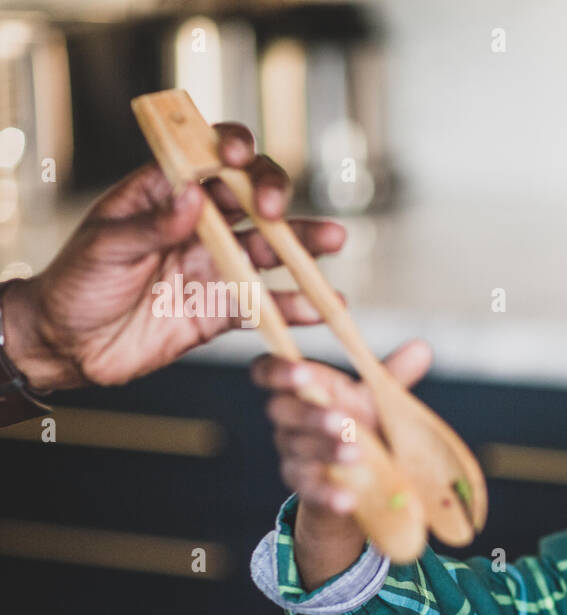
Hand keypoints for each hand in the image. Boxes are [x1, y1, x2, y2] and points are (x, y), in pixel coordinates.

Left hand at [2, 123, 345, 390]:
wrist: (69, 347)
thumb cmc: (75, 284)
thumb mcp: (105, 245)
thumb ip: (153, 224)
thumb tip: (192, 195)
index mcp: (166, 195)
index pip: (208, 158)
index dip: (230, 151)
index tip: (236, 159)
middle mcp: (199, 226)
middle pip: (251, 200)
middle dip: (273, 197)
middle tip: (275, 211)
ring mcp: (215, 267)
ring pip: (269, 250)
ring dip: (302, 244)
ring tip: (332, 239)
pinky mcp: (222, 310)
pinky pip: (264, 305)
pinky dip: (292, 306)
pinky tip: (318, 306)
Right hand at [250, 340, 433, 515]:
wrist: (358, 481)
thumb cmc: (360, 426)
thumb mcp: (374, 401)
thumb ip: (391, 376)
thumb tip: (422, 348)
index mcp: (301, 390)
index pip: (269, 372)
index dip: (277, 370)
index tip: (301, 372)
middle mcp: (289, 422)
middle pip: (283, 412)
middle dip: (311, 414)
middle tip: (342, 419)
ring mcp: (294, 457)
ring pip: (300, 450)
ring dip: (327, 451)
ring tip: (357, 454)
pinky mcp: (306, 490)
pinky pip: (311, 492)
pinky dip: (329, 495)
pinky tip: (348, 500)